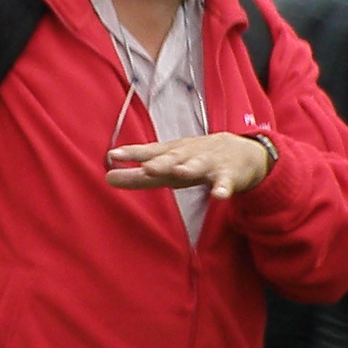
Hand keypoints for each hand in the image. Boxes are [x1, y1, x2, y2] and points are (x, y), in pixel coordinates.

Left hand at [105, 131, 273, 196]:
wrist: (240, 151)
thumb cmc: (195, 158)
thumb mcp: (168, 163)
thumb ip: (138, 173)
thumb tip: (107, 177)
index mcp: (171, 155)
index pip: (150, 154)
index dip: (133, 155)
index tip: (113, 156)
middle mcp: (187, 156)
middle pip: (172, 159)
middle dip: (159, 162)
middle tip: (146, 166)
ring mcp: (209, 164)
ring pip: (198, 166)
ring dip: (189, 168)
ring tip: (180, 172)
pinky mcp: (228, 176)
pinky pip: (225, 184)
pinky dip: (222, 189)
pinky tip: (219, 196)